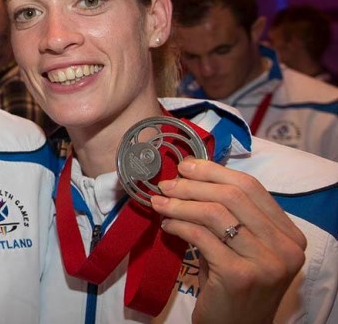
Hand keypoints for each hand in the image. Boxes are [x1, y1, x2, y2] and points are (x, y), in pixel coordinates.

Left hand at [150, 158, 306, 323]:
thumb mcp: (240, 245)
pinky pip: (201, 237)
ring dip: (181, 204)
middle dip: (193, 185)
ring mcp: (265, 262)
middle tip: (166, 184)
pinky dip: (179, 225)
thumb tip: (189, 175)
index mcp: (290, 234)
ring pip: (215, 214)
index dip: (215, 171)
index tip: (186, 166)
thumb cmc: (232, 283)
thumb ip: (228, 214)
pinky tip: (167, 226)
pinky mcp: (238, 275)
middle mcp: (285, 247)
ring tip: (160, 203)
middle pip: (233, 196)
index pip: (251, 187)